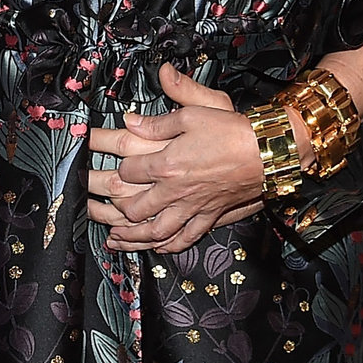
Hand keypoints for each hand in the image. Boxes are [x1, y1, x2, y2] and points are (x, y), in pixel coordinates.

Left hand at [84, 63, 267, 251]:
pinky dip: (169, 246)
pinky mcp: (210, 216)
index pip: (128, 171)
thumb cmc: (231, 130)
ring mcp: (193, 207)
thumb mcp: (192, 113)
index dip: (114, 166)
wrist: (268, 152)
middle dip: (110, 210)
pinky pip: (186, 238)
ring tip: (114, 240)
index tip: (104, 166)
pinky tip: (158, 249)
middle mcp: (176, 191)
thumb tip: (130, 120)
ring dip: (132, 238)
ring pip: (156, 231)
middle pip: (134, 208)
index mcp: (167, 164)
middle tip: (93, 209)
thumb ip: (158, 120)